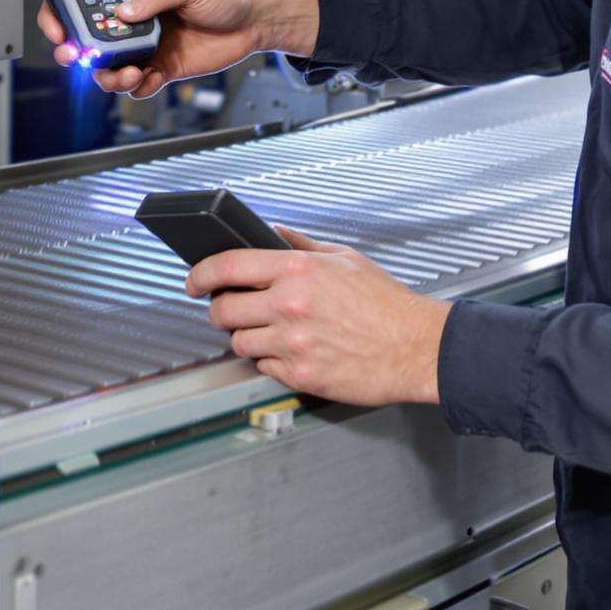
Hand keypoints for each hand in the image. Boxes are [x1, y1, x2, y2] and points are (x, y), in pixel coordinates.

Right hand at [36, 0, 317, 100]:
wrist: (254, 22)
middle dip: (77, 52)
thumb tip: (122, 13)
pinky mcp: (160, 68)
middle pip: (89, 38)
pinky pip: (136, 84)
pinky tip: (148, 79)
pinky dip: (136, 87)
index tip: (60, 28)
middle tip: (78, 58)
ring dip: (109, 75)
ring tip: (128, 73)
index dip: (63, 12)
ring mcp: (144, 45)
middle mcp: (132, 18)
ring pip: (108, 67)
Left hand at [186, 226, 447, 407]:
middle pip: (222, 310)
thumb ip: (301, 246)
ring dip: (246, 337)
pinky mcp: (300, 375)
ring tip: (270, 332)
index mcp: (297, 271)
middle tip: (230, 310)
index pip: (227, 266)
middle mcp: (289, 306)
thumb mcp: (345, 258)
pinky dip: (270, 361)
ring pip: (238, 342)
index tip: (193, 280)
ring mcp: (292, 343)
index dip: (200, 274)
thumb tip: (272, 234)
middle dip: (219, 310)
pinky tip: (291, 351)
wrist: (417, 348)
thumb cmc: (387, 304)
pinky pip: (263, 367)